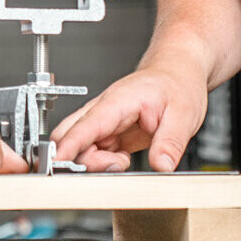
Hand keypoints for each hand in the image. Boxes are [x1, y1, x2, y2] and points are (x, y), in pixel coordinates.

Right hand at [49, 67, 206, 172]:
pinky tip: (121, 161)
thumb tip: (161, 166)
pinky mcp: (109, 134)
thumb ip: (170, 143)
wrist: (177, 72)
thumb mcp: (183, 114)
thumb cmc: (177, 83)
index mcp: (117, 102)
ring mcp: (104, 123)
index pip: (85, 126)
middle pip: (69, 136)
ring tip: (123, 162)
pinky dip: (101, 163)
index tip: (56, 163)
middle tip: (110, 168)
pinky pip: (92, 151)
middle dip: (78, 159)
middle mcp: (104, 111)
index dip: (68, 147)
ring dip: (94, 163)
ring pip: (79, 147)